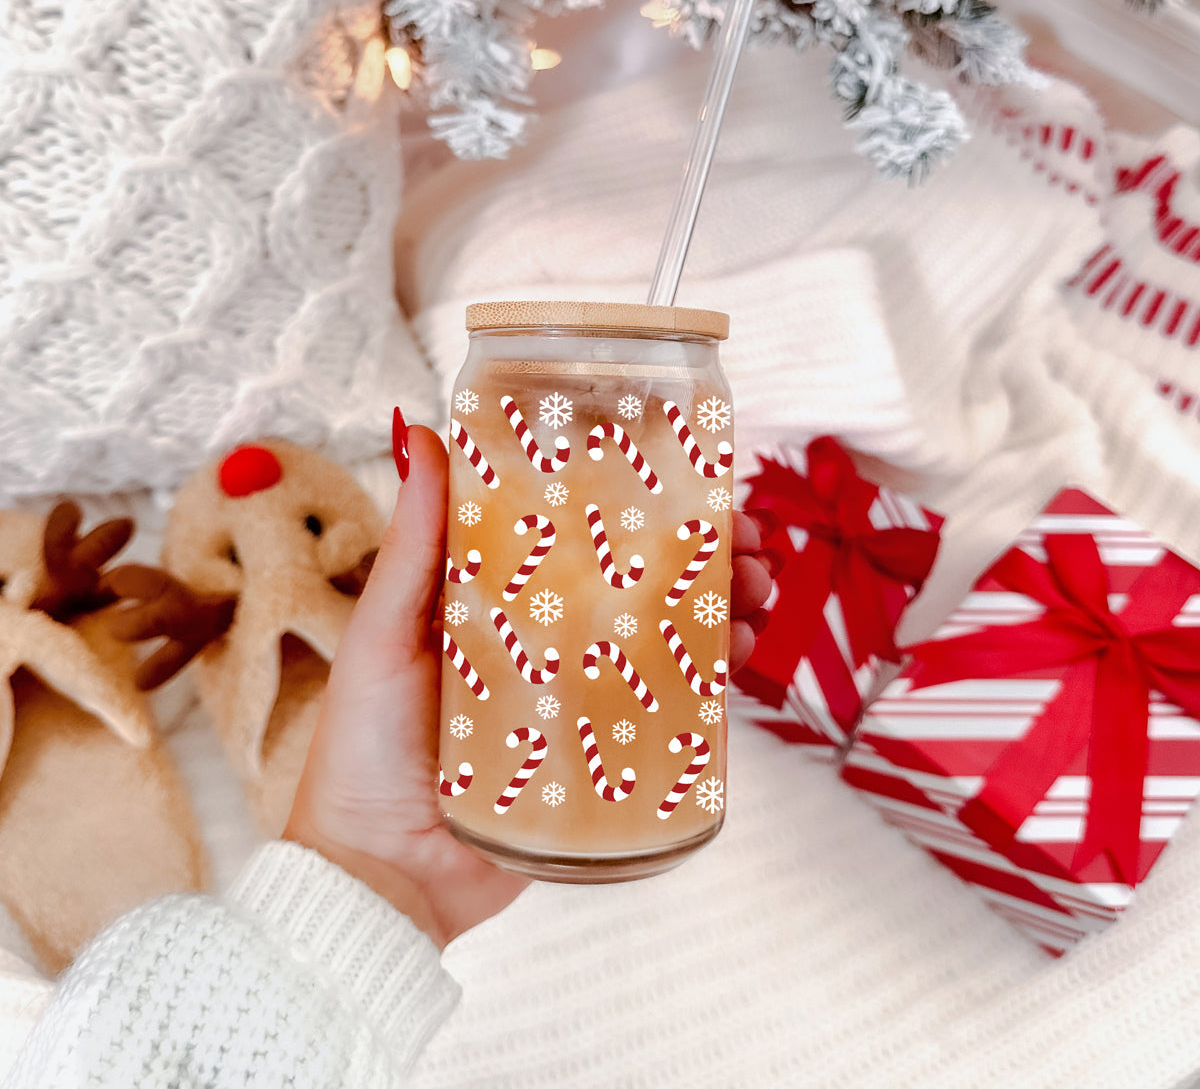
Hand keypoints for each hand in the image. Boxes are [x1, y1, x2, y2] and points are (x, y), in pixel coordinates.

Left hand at [286, 425, 776, 948]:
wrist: (381, 875)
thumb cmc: (362, 747)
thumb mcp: (383, 634)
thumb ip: (412, 545)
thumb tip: (421, 433)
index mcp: (495, 603)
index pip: (576, 537)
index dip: (632, 504)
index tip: (684, 475)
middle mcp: (544, 643)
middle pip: (634, 584)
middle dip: (699, 553)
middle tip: (747, 535)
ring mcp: (577, 700)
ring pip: (662, 639)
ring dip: (717, 606)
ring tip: (758, 583)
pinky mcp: (598, 757)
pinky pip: (662, 712)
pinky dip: (708, 680)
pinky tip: (738, 655)